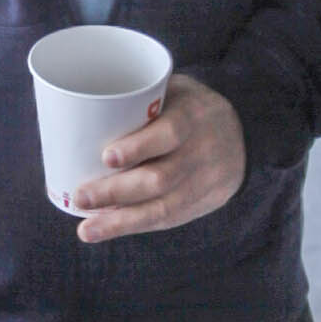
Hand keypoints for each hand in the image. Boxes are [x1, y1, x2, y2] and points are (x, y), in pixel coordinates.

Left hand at [71, 73, 246, 241]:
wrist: (242, 136)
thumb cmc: (190, 108)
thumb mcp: (176, 91)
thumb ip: (140, 100)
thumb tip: (78, 109)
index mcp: (195, 115)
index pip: (170, 133)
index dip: (140, 147)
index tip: (106, 156)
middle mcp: (203, 151)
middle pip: (161, 178)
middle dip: (117, 191)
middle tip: (81, 196)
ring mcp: (205, 183)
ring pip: (162, 207)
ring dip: (121, 221)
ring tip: (87, 229)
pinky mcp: (201, 205)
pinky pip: (166, 220)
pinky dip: (134, 226)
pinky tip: (106, 230)